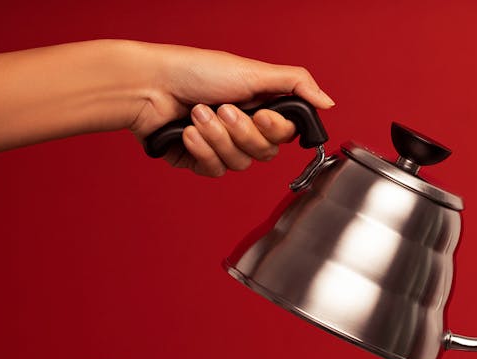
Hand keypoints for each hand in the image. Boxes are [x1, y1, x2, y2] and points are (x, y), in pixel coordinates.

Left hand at [128, 42, 334, 177]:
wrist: (149, 85)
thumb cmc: (194, 70)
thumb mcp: (253, 71)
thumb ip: (296, 85)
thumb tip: (328, 103)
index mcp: (258, 107)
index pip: (284, 135)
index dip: (274, 129)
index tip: (262, 113)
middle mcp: (241, 128)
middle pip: (263, 153)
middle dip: (241, 132)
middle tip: (223, 108)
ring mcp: (220, 146)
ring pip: (239, 164)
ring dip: (217, 137)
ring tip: (198, 114)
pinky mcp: (198, 161)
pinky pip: (215, 171)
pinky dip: (202, 150)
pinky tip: (188, 132)